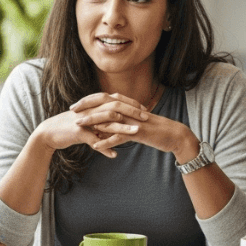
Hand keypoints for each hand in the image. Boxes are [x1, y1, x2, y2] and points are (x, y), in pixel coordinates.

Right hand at [31, 92, 150, 157]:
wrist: (49, 133)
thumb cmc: (69, 126)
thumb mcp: (87, 120)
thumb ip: (101, 118)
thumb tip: (115, 118)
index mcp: (93, 104)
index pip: (116, 99)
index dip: (131, 103)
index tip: (145, 108)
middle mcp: (90, 109)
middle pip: (115, 106)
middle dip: (132, 111)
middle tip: (146, 117)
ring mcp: (84, 120)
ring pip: (107, 122)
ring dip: (123, 128)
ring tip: (136, 133)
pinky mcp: (78, 132)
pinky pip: (94, 140)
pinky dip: (104, 148)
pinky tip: (114, 155)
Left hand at [71, 92, 196, 160]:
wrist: (174, 135)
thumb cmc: (155, 130)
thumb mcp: (135, 123)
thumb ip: (121, 121)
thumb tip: (105, 124)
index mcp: (128, 106)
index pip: (105, 99)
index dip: (89, 101)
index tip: (75, 105)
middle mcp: (129, 110)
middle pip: (104, 104)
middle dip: (86, 107)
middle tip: (72, 111)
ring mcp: (133, 120)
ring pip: (110, 119)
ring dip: (93, 122)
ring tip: (78, 126)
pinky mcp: (138, 132)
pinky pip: (120, 136)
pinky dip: (107, 141)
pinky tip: (96, 146)